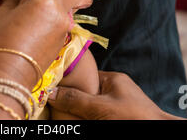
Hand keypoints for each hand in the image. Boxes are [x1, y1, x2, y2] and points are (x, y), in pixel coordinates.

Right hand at [0, 0, 70, 90]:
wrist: (9, 77)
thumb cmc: (1, 43)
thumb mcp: (0, 14)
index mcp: (44, 0)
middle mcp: (60, 10)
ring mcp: (64, 24)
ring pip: (52, 2)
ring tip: (21, 1)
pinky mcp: (62, 36)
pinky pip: (54, 16)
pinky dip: (44, 11)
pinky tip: (30, 15)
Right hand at [48, 71, 182, 119]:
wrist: (159, 134)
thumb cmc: (133, 117)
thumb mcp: (100, 107)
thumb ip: (75, 99)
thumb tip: (49, 92)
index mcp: (112, 79)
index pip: (85, 75)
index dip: (69, 80)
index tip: (53, 85)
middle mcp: (115, 90)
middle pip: (86, 92)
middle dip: (72, 98)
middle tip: (55, 103)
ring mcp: (117, 105)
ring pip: (90, 105)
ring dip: (78, 110)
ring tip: (61, 112)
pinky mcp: (117, 115)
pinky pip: (96, 113)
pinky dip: (87, 116)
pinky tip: (76, 119)